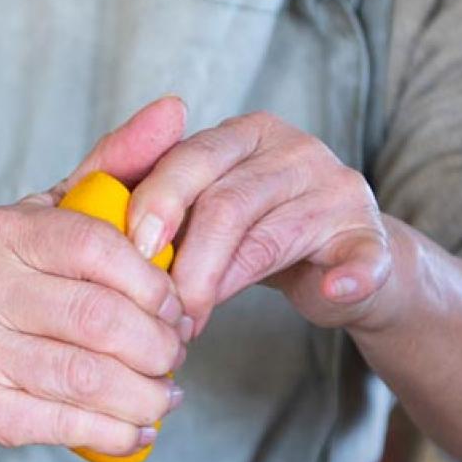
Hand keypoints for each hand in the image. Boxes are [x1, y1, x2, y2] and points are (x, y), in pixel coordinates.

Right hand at [0, 98, 188, 457]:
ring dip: (146, 392)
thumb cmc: (20, 277)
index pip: (94, 246)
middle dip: (158, 343)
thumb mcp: (59, 212)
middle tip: (176, 351)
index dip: (153, 283)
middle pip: (98, 320)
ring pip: (88, 377)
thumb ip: (118, 162)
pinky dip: (119, 428)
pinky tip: (139, 421)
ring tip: (164, 390)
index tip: (175, 303)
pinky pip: (68, 423)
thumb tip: (175, 109)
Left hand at [108, 108, 394, 334]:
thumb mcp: (199, 212)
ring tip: (190, 326)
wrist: (336, 264)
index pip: (190, 158)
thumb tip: (92, 224)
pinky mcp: (369, 237)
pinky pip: (360, 255)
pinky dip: (347, 275)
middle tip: (157, 305)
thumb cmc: (248, 236)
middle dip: (183, 259)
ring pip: (267, 236)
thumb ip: (153, 206)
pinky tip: (329, 291)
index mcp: (243, 134)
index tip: (126, 256)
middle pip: (225, 200)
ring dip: (222, 287)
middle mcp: (293, 149)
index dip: (154, 205)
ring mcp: (336, 191)